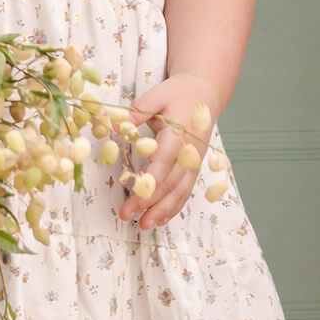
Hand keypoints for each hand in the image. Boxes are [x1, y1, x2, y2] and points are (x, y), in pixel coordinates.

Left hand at [118, 72, 217, 229]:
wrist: (205, 94)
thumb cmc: (178, 94)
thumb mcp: (157, 95)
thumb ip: (138, 110)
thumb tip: (114, 122)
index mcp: (178, 136)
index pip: (164, 163)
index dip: (150, 181)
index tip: (134, 195)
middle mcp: (188, 154)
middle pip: (170, 183)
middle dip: (149, 202)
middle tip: (128, 215)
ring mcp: (192, 163)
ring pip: (179, 192)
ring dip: (162, 211)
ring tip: (144, 226)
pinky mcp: (192, 168)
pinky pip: (184, 191)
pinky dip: (173, 207)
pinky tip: (160, 219)